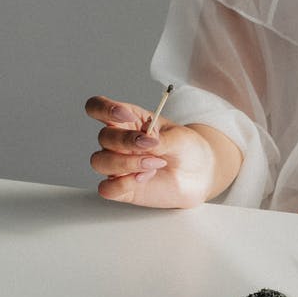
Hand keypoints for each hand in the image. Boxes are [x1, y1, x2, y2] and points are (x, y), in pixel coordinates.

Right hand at [85, 95, 221, 208]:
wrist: (199, 174)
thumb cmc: (186, 149)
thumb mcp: (179, 137)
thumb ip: (161, 138)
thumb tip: (145, 141)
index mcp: (127, 120)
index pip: (97, 107)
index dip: (105, 109)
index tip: (128, 116)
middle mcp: (117, 142)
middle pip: (103, 136)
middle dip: (126, 141)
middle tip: (153, 146)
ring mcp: (117, 165)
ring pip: (99, 162)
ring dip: (125, 163)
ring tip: (154, 164)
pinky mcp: (121, 188)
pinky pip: (106, 188)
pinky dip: (122, 184)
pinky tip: (143, 179)